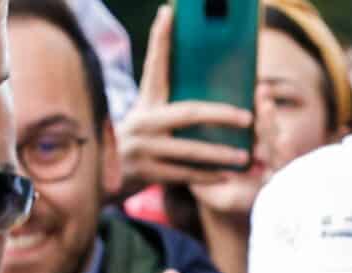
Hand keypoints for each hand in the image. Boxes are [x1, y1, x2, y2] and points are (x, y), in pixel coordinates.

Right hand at [114, 5, 253, 193]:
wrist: (103, 174)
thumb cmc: (139, 141)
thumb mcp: (147, 115)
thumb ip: (168, 101)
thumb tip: (202, 86)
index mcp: (146, 101)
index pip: (154, 64)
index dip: (161, 38)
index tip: (169, 13)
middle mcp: (143, 120)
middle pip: (188, 113)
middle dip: (220, 114)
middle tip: (248, 117)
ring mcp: (144, 147)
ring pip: (189, 150)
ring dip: (220, 154)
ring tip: (245, 157)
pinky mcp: (147, 172)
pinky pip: (184, 175)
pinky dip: (207, 177)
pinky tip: (226, 177)